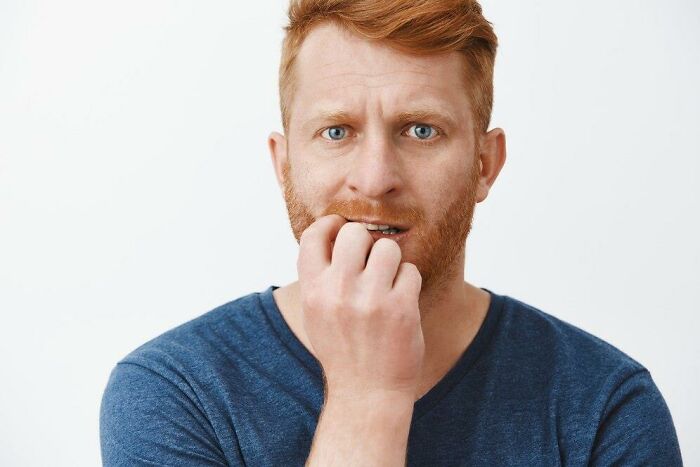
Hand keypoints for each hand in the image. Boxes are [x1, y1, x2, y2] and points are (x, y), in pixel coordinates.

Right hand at [297, 214, 424, 400]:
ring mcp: (371, 300)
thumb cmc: (342, 349)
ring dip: (391, 261)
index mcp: (313, 291)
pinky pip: (410, 270)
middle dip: (366, 242)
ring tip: (387, 282)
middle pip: (354, 232)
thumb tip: (333, 232)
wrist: (367, 393)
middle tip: (370, 260)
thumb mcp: (315, 314)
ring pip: (388, 248)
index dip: (330, 225)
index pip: (314, 235)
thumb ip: (319, 275)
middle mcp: (338, 292)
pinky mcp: (401, 309)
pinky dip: (408, 282)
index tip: (341, 230)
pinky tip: (401, 301)